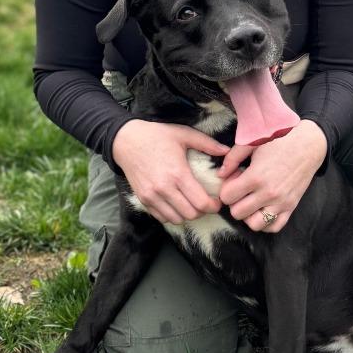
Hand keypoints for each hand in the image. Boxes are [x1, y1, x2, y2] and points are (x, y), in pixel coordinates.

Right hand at [111, 119, 228, 225]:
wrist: (126, 140)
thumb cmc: (156, 135)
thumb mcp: (183, 134)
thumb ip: (207, 143)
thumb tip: (227, 150)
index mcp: (178, 173)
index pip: (201, 203)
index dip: (214, 206)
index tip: (217, 201)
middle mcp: (164, 188)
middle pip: (191, 214)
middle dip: (203, 211)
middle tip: (206, 202)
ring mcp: (152, 196)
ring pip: (177, 219)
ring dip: (187, 214)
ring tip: (191, 203)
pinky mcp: (143, 199)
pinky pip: (162, 217)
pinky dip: (172, 215)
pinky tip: (176, 203)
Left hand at [218, 120, 327, 232]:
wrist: (309, 144)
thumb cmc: (280, 140)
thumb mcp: (253, 143)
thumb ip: (233, 158)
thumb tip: (220, 174)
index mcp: (256, 176)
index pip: (227, 197)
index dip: (226, 188)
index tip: (235, 179)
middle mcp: (268, 193)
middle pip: (237, 213)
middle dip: (235, 202)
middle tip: (242, 189)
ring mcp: (281, 202)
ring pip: (255, 225)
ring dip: (249, 215)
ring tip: (251, 201)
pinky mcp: (291, 207)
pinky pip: (274, 227)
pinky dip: (266, 222)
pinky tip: (263, 208)